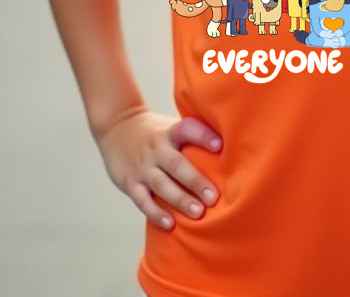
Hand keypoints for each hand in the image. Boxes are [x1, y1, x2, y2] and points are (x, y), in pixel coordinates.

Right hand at [95, 109, 221, 230]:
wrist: (117, 127)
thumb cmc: (156, 131)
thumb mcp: (172, 125)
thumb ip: (194, 134)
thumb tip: (232, 143)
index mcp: (169, 132)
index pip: (187, 129)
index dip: (203, 136)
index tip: (220, 145)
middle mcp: (156, 149)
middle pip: (176, 164)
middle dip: (195, 181)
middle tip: (213, 197)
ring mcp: (142, 166)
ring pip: (161, 184)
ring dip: (179, 199)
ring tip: (198, 213)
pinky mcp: (130, 182)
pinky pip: (143, 200)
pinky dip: (156, 213)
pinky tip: (170, 224)